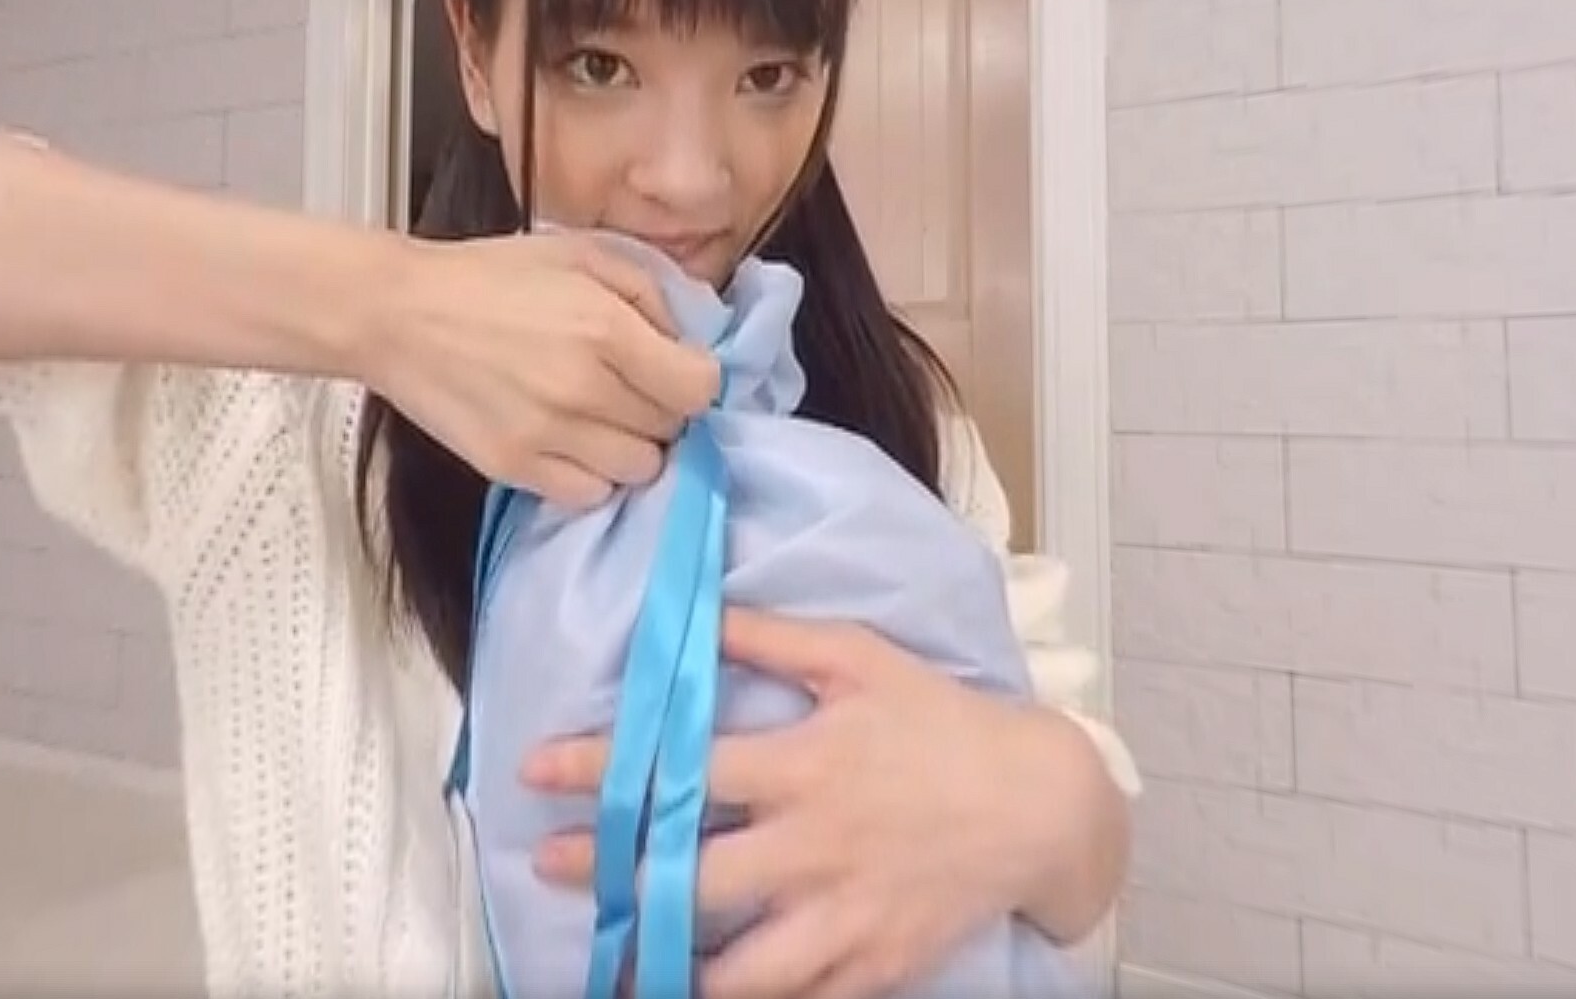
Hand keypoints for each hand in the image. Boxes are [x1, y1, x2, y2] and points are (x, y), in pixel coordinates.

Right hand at [359, 232, 720, 506]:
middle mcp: (586, 390)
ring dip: (632, 445)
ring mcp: (549, 436)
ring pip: (640, 469)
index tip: (673, 366)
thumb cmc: (489, 276)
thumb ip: (650, 291)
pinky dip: (592, 474)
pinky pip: (590, 495)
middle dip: (661, 407)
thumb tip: (694, 338)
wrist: (397, 314)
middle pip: (673, 429)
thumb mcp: (580, 254)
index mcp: (607, 330)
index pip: (700, 388)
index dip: (694, 377)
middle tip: (628, 384)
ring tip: (600, 416)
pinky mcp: (515, 468)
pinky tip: (572, 442)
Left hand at [522, 609, 1107, 998]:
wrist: (1039, 806)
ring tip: (616, 964)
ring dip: (666, 967)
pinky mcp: (872, 965)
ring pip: (737, 968)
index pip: (682, 769)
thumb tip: (695, 613)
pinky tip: (701, 993)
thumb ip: (772, 638)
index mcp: (804, 765)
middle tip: (551, 866)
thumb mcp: (862, 660)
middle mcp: (814, 847)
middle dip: (609, 873)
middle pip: (690, 874)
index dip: (600, 770)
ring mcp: (842, 915)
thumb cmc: (943, 723)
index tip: (536, 771)